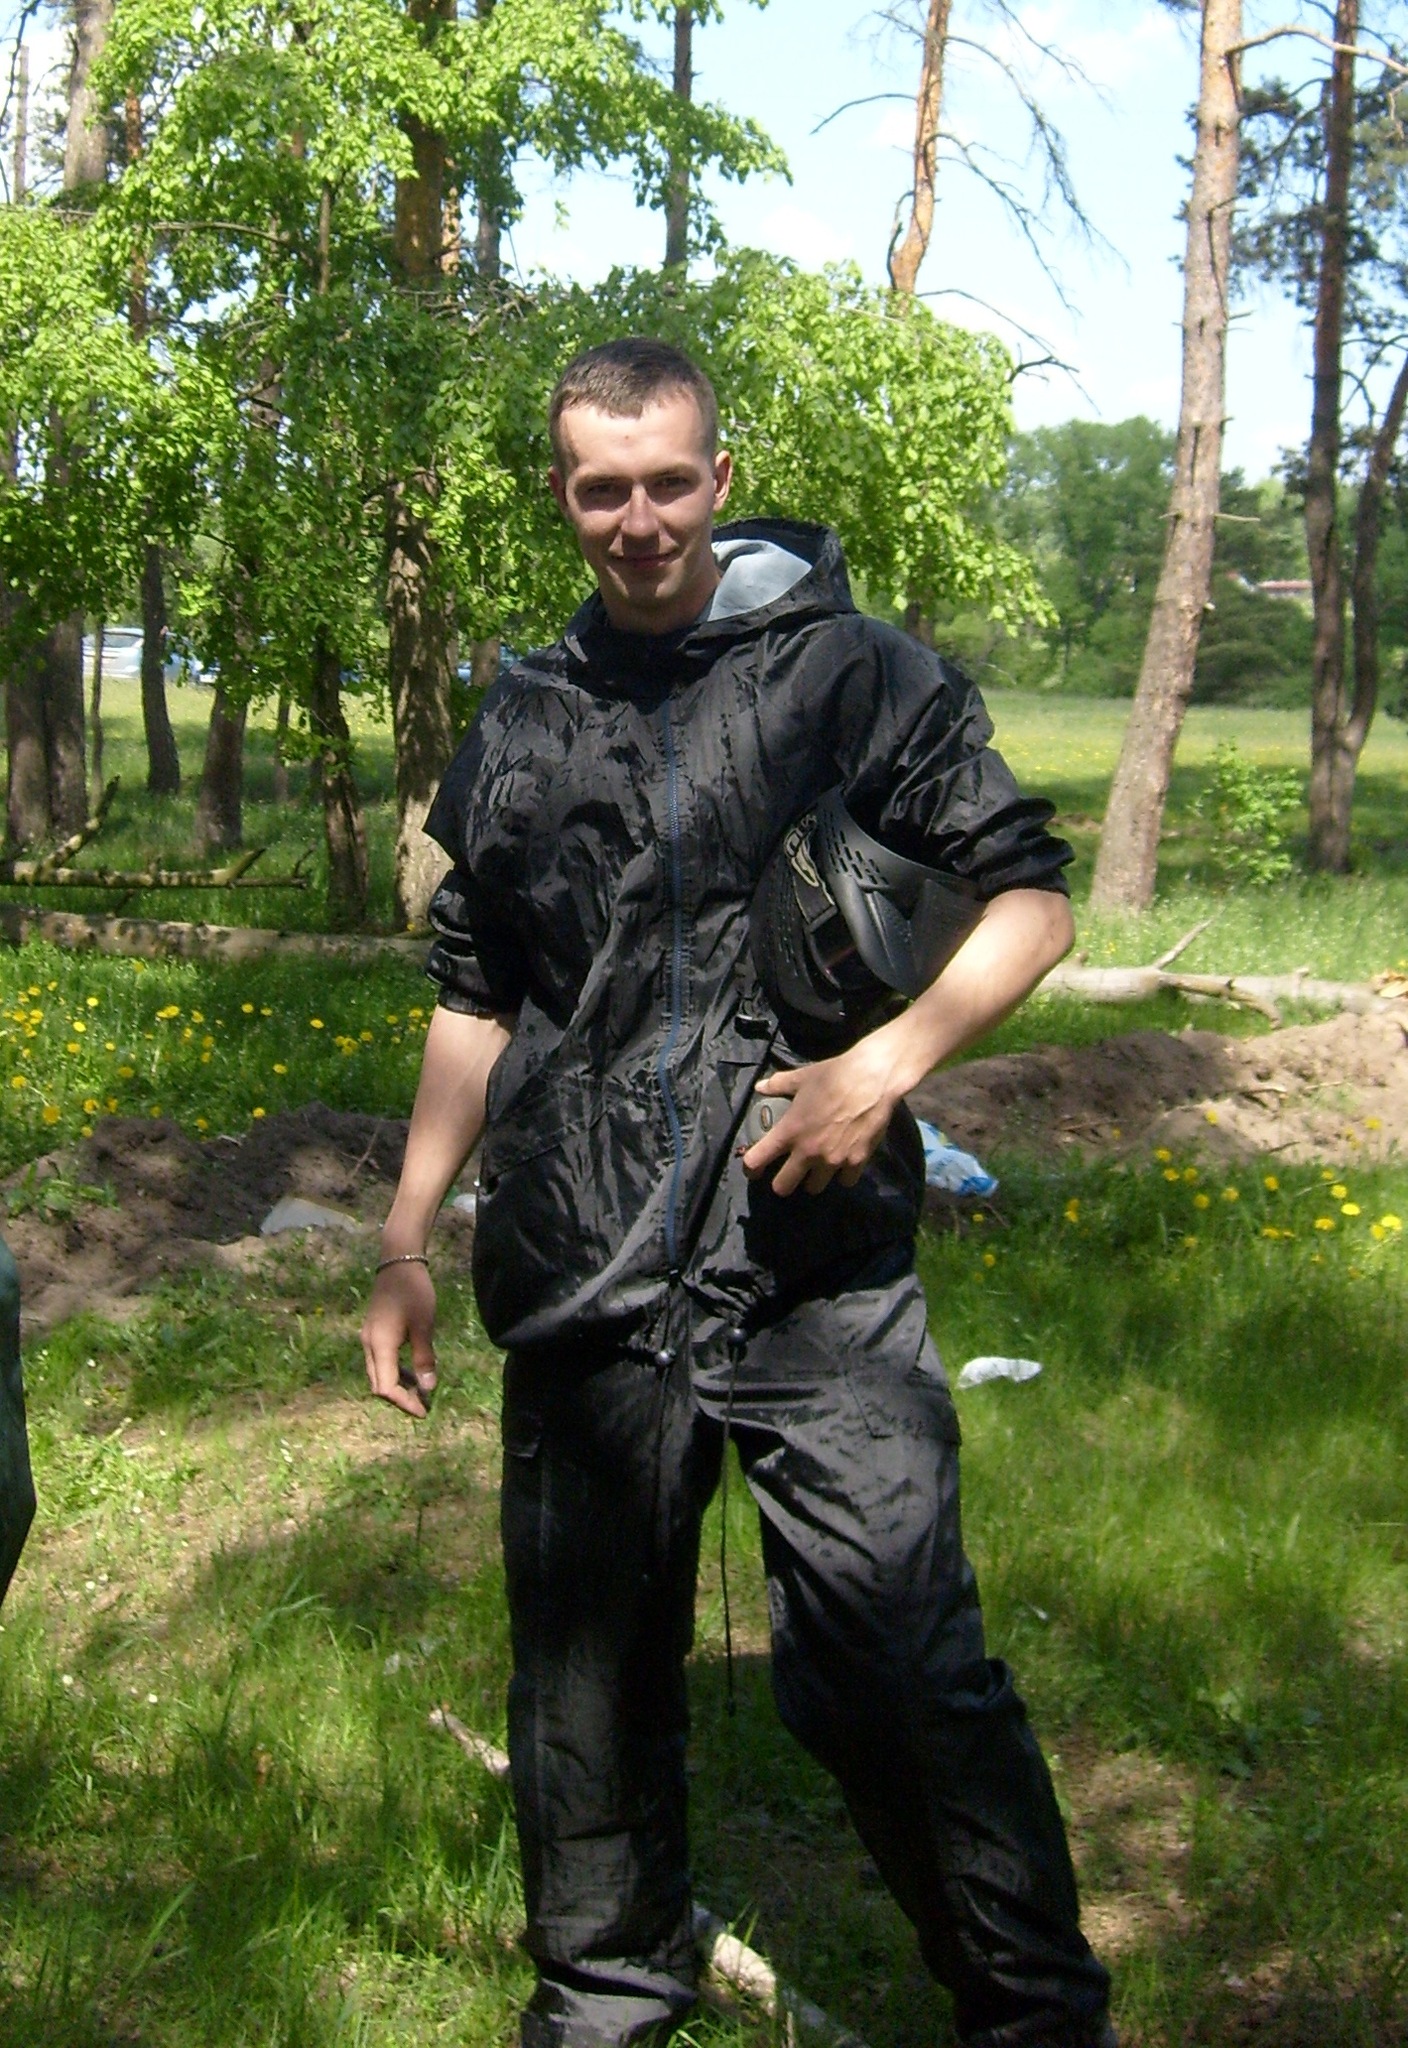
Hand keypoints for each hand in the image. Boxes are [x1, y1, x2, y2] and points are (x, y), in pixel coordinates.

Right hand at [360, 1261, 437, 1417]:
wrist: (398, 1262)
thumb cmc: (414, 1292)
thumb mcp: (424, 1326)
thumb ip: (423, 1358)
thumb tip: (427, 1388)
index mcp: (379, 1345)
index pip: (386, 1387)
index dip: (404, 1402)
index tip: (424, 1410)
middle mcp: (368, 1345)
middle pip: (378, 1384)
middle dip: (399, 1398)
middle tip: (423, 1404)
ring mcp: (368, 1338)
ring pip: (377, 1373)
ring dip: (397, 1385)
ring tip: (420, 1389)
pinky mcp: (373, 1332)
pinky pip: (379, 1361)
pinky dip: (394, 1371)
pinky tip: (412, 1370)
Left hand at [739, 1040, 903, 1197]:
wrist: (873, 1078)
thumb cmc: (834, 1075)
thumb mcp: (801, 1077)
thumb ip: (778, 1085)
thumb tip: (759, 1087)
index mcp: (789, 1131)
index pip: (757, 1160)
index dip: (751, 1168)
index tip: (754, 1170)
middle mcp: (807, 1152)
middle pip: (783, 1187)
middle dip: (783, 1183)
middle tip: (789, 1174)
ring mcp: (832, 1160)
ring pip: (814, 1188)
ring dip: (814, 1179)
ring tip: (818, 1168)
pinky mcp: (856, 1162)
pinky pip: (845, 1181)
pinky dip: (843, 1175)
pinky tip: (844, 1163)